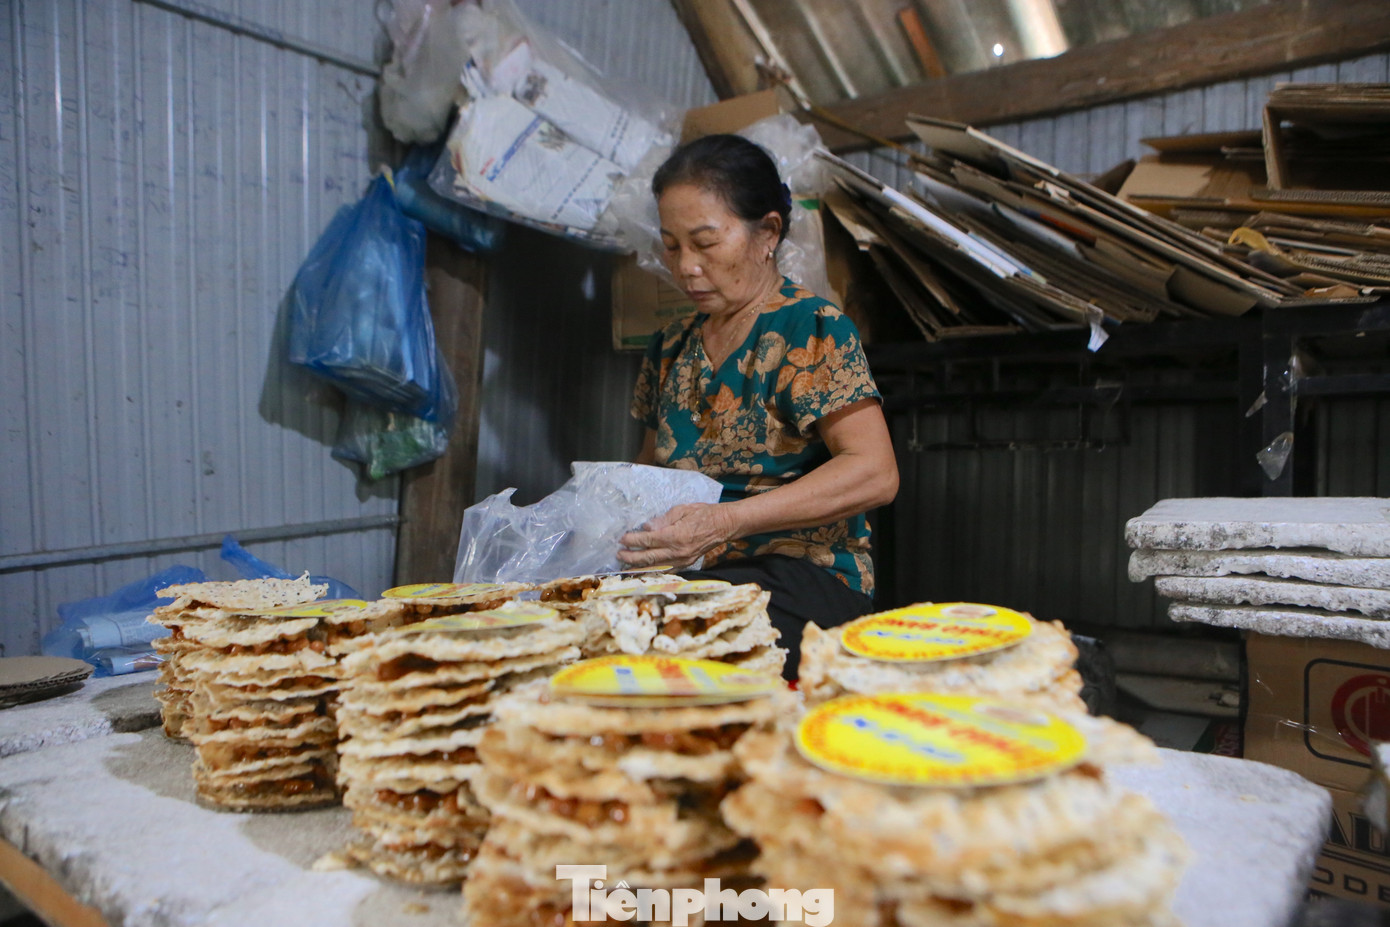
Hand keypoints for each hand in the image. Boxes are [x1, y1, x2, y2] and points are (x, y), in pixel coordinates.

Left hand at [617, 503, 734, 569]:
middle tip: (619, 555)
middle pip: (649, 557)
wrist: (724, 525)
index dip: (633, 540)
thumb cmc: (703, 513)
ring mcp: (683, 559)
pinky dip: (654, 570)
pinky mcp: (687, 563)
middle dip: (631, 557)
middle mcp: (678, 551)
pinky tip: (645, 569)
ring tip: (626, 565)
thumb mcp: (682, 510)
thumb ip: (662, 520)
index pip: (648, 540)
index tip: (622, 539)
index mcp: (675, 536)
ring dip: (640, 566)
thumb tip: (646, 527)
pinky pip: (667, 569)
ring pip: (656, 566)